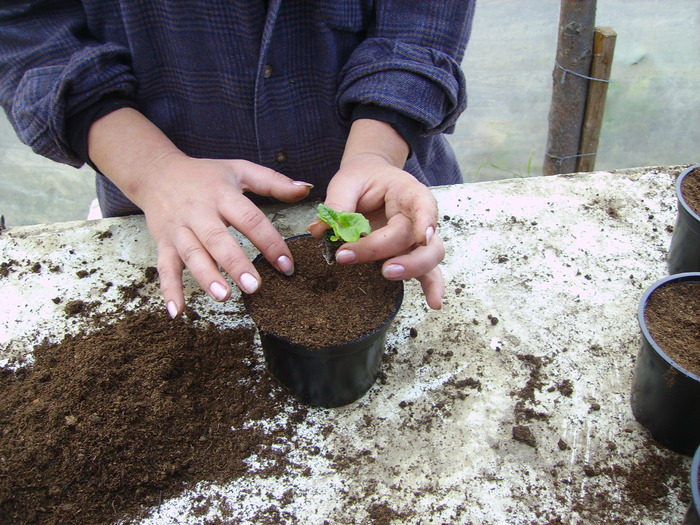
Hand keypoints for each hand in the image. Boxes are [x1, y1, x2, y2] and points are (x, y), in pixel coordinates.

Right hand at [87, 108, 312, 317]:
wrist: (156, 173)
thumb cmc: (205, 175)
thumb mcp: (239, 170)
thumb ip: (273, 182)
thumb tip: (305, 190)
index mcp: (222, 195)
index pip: (249, 219)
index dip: (269, 242)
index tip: (287, 265)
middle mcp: (199, 212)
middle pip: (217, 239)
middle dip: (235, 263)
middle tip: (253, 286)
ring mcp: (179, 229)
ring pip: (191, 254)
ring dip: (206, 276)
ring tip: (223, 296)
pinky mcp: (163, 243)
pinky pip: (164, 268)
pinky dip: (169, 290)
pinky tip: (178, 311)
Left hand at [308, 151, 445, 309]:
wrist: (369, 178)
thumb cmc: (362, 179)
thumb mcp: (346, 182)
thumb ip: (337, 203)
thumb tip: (319, 231)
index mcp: (407, 193)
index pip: (423, 204)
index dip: (427, 220)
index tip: (424, 236)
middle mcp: (418, 217)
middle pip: (423, 240)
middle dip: (405, 256)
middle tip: (383, 268)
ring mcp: (416, 238)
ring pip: (430, 257)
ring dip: (412, 270)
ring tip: (388, 275)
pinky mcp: (409, 253)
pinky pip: (426, 272)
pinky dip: (431, 287)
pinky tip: (433, 304)